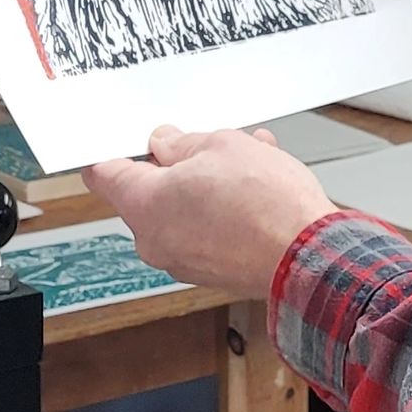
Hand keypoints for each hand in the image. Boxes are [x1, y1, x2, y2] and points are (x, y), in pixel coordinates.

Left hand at [85, 126, 337, 300]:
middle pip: (147, 192)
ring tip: (247, 163)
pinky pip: (203, 232)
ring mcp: (182, 261)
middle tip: (205, 146)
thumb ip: (183, 143)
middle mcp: (154, 240)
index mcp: (143, 205)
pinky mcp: (210, 273)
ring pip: (180, 211)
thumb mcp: (221, 145)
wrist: (309, 256)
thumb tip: (167, 144)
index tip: (127, 139)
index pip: (102, 174)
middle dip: (175, 165)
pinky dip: (220, 211)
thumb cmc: (267, 205)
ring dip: (205, 186)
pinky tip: (255, 189)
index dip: (114, 150)